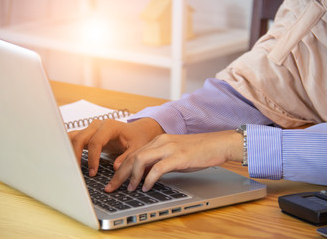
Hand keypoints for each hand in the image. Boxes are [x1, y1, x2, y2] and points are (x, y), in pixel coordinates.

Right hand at [68, 118, 163, 176]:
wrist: (136, 131)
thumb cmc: (137, 139)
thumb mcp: (137, 148)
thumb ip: (127, 157)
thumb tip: (115, 168)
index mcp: (110, 126)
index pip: (95, 142)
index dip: (93, 158)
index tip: (93, 172)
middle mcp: (97, 125)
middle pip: (80, 138)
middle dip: (76, 155)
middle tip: (77, 172)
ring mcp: (91, 128)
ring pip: (74, 137)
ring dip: (70, 152)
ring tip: (69, 168)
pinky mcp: (87, 134)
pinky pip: (74, 139)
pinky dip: (69, 148)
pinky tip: (67, 160)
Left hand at [105, 130, 242, 192]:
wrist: (217, 143)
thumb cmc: (197, 151)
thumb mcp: (173, 155)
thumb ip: (158, 161)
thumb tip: (144, 175)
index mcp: (157, 140)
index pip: (133, 154)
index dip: (120, 169)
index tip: (113, 181)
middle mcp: (160, 141)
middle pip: (132, 157)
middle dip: (120, 174)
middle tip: (111, 187)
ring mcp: (169, 148)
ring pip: (141, 160)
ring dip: (132, 176)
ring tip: (130, 188)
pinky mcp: (178, 156)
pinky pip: (158, 168)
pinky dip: (149, 179)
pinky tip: (147, 187)